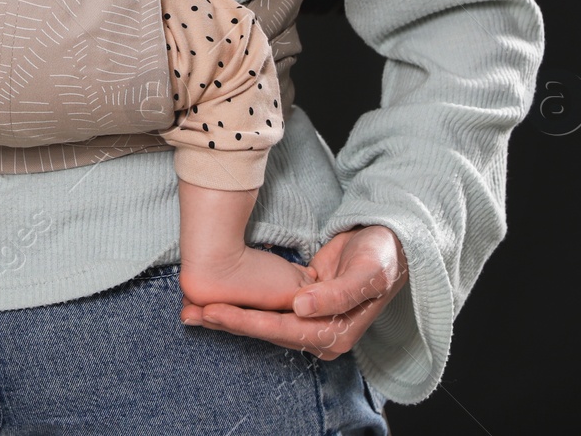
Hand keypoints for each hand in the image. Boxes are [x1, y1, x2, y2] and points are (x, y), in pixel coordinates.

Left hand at [179, 225, 408, 360]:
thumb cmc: (382, 257)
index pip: (282, 330)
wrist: (391, 246)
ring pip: (263, 323)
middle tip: (190, 313)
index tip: (215, 312)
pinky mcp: (304, 309)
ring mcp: (311, 323)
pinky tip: (218, 303)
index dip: (246, 322)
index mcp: (336, 333)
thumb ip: (336, 294)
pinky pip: (268, 311)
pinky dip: (243, 307)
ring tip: (192, 311)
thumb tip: (301, 308)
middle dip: (229, 322)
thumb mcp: (367, 273)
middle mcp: (321, 335)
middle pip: (266, 331)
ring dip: (230, 317)